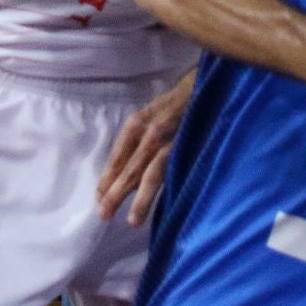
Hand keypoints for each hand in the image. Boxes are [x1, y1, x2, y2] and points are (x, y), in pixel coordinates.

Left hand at [97, 70, 193, 225]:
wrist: (205, 85)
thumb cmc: (176, 102)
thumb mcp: (151, 112)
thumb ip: (139, 137)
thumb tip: (124, 168)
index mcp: (138, 123)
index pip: (118, 156)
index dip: (108, 178)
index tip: (100, 197)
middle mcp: (151, 132)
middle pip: (131, 168)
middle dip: (116, 193)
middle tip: (104, 214)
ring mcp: (172, 141)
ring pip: (153, 175)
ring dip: (141, 199)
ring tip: (132, 220)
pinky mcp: (189, 147)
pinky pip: (175, 172)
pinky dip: (167, 190)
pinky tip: (163, 206)